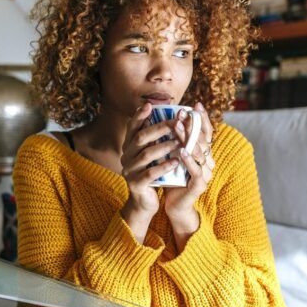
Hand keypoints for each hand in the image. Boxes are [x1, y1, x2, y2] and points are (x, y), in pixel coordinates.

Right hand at [120, 103, 181, 239]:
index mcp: (129, 146)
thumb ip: (156, 138)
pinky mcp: (136, 184)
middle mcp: (126, 156)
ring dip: (164, 147)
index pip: (132, 127)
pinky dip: (163, 166)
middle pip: (140, 138)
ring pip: (146, 155)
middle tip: (176, 122)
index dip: (140, 115)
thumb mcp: (152, 154)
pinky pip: (149, 173)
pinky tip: (176, 162)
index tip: (150, 105)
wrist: (145, 201)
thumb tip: (171, 117)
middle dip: (159, 128)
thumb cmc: (152, 173)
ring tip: (180, 142)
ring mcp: (129, 170)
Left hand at [164, 102, 215, 235]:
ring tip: (179, 127)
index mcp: (204, 154)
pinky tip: (181, 151)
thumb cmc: (173, 178)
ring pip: (200, 153)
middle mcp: (208, 161)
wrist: (174, 205)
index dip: (202, 119)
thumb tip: (166, 119)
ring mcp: (206, 173)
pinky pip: (195, 170)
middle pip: (203, 139)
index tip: (195, 104)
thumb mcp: (174, 156)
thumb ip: (175, 140)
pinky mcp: (199, 185)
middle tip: (182, 112)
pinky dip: (188, 160)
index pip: (206, 132)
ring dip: (189, 138)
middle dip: (192, 124)